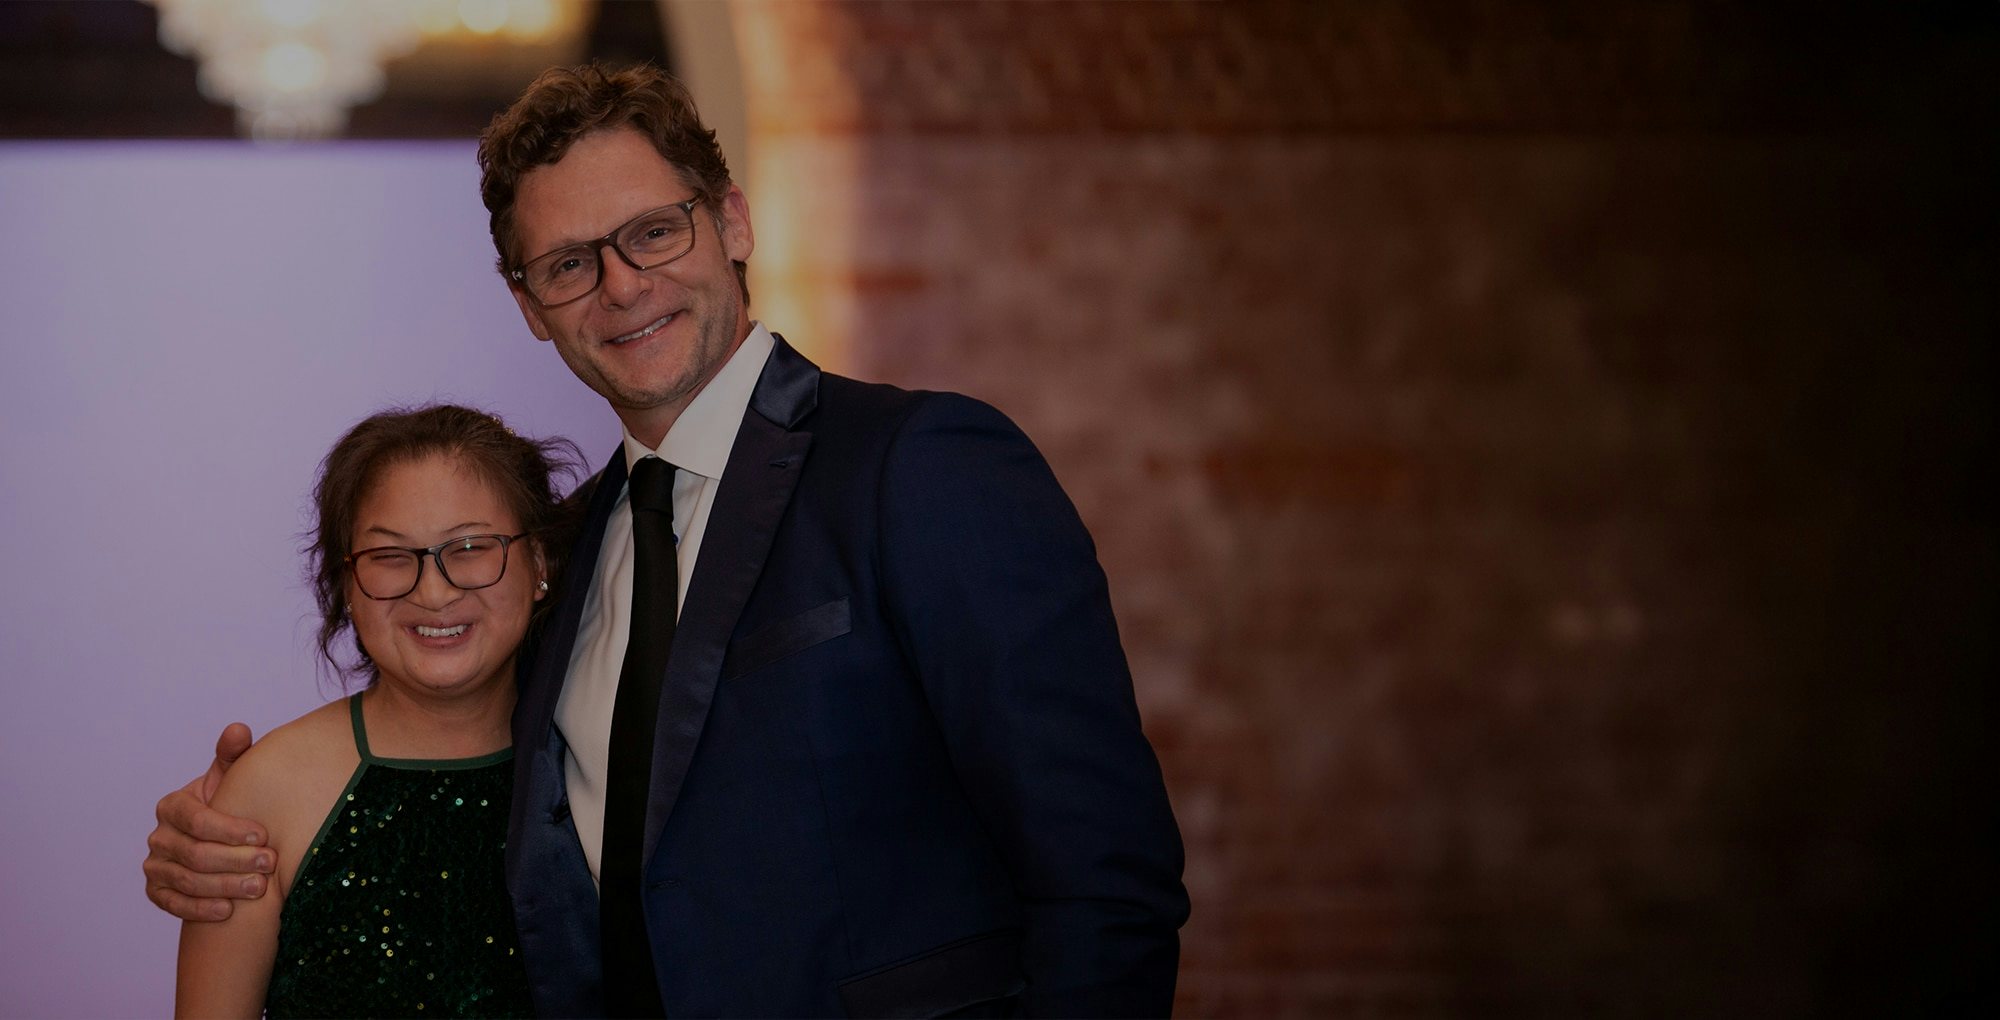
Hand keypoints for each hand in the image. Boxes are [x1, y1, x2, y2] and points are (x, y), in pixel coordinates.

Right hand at [144, 723, 273, 921]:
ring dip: (224, 886)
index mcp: (173, 806)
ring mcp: (155, 865)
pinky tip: (227, 911)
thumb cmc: (230, 803)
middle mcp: (159, 836)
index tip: (263, 835)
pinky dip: (199, 908)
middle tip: (269, 864)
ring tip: (258, 889)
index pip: (197, 819)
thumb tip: (238, 730)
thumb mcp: (232, 779)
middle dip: (234, 860)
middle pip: (194, 853)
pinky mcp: (157, 891)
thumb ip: (234, 756)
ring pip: (186, 880)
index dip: (230, 829)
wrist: (219, 839)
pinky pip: (173, 904)